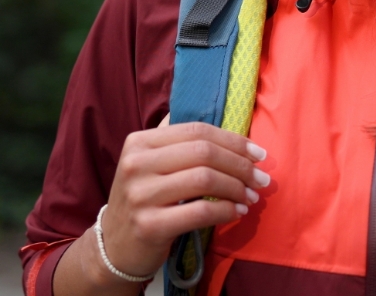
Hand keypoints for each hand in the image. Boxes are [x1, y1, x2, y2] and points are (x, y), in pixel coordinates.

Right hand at [56, 121, 268, 293]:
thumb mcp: (150, 164)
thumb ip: (178, 142)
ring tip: (251, 197)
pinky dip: (226, 211)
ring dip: (237, 188)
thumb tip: (228, 128)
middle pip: (203, 153)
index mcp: (139, 142)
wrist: (115, 247)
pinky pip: (200, 212)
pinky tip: (237, 212)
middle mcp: (136, 164)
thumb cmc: (143, 200)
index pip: (196, 131)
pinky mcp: (149, 225)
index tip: (258, 153)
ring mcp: (140, 195)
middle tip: (260, 179)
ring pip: (204, 179)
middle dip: (240, 165)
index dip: (233, 140)